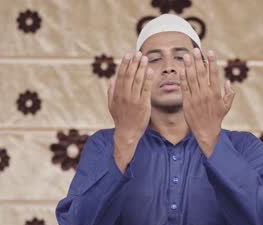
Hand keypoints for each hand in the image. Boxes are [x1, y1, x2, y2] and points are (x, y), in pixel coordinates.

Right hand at [108, 52, 153, 171]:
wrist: (127, 132)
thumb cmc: (120, 118)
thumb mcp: (111, 105)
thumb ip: (111, 92)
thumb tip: (112, 79)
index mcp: (117, 94)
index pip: (120, 75)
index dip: (124, 64)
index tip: (128, 54)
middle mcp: (125, 95)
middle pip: (129, 75)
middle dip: (134, 63)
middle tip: (138, 53)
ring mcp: (134, 100)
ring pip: (138, 80)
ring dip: (142, 68)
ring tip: (145, 58)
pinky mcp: (143, 105)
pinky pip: (146, 89)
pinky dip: (148, 79)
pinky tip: (150, 71)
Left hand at [180, 48, 234, 156]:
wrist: (206, 132)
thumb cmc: (216, 118)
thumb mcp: (226, 106)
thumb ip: (228, 94)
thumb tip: (227, 81)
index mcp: (216, 93)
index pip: (214, 74)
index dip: (212, 62)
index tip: (210, 52)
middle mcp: (205, 94)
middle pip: (201, 73)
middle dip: (197, 60)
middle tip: (194, 49)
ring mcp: (195, 98)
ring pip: (191, 79)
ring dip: (188, 66)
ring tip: (185, 56)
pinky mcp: (187, 102)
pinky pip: (184, 88)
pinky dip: (182, 78)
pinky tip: (181, 69)